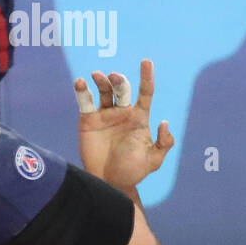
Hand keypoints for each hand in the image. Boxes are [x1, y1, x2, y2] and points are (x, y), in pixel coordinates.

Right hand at [74, 58, 173, 189]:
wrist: (109, 182)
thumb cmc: (133, 171)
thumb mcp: (153, 159)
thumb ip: (164, 143)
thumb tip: (164, 122)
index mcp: (139, 117)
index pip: (145, 93)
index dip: (146, 77)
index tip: (146, 62)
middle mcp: (122, 112)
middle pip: (122, 89)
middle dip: (119, 80)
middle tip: (114, 77)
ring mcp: (105, 115)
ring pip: (104, 91)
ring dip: (102, 80)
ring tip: (98, 76)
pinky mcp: (88, 120)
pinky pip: (85, 102)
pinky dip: (82, 91)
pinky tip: (81, 83)